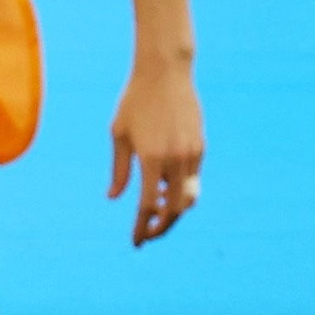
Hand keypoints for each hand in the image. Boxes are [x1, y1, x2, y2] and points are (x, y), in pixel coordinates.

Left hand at [111, 62, 205, 244]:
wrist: (165, 72)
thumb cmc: (135, 101)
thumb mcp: (119, 135)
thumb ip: (119, 170)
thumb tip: (114, 197)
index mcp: (152, 159)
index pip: (149, 206)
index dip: (142, 228)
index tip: (136, 242)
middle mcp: (176, 160)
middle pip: (174, 210)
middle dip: (161, 228)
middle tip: (148, 235)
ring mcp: (192, 154)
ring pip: (189, 197)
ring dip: (173, 211)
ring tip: (157, 213)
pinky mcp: (200, 146)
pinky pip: (193, 178)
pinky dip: (181, 191)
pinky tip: (166, 190)